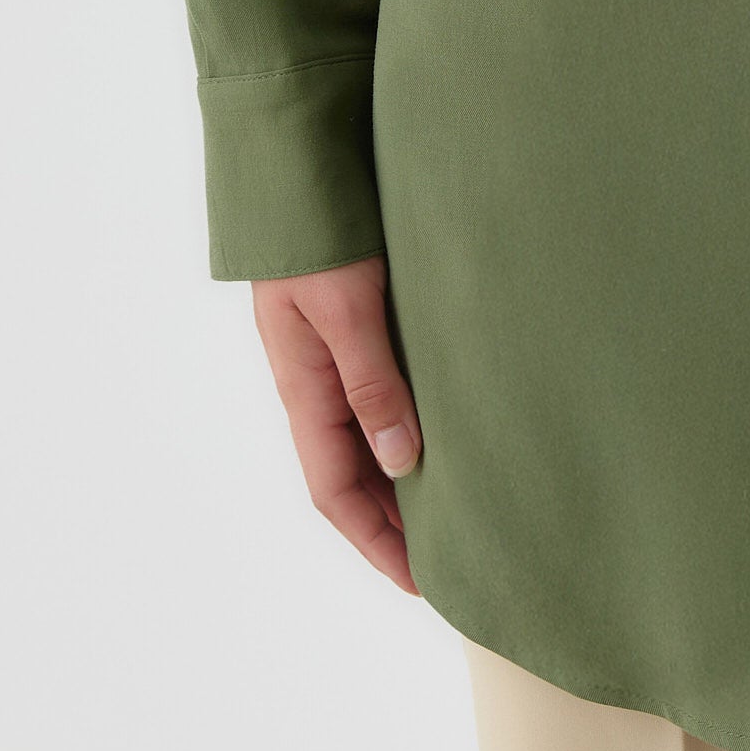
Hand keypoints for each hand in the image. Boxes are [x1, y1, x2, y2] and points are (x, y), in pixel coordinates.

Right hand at [251, 256, 423, 593]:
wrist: (295, 169)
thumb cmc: (317, 236)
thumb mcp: (346, 311)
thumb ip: (371, 382)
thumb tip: (400, 462)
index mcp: (303, 390)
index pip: (334, 493)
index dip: (374, 542)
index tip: (419, 581)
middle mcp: (313, 384)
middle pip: (351, 475)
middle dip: (392, 525)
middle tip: (450, 558)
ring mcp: (329, 358)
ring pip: (364, 439)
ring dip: (400, 480)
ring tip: (454, 507)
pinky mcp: (351, 328)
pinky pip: (375, 398)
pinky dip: (404, 429)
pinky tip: (440, 431)